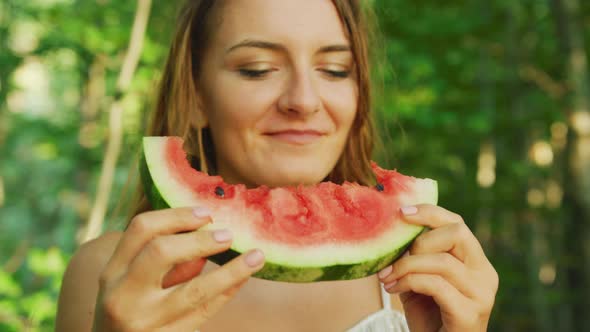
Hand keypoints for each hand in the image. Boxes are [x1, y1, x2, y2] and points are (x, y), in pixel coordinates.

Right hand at [93, 207, 264, 330]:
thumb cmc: (131, 308)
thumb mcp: (134, 281)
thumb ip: (163, 257)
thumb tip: (207, 228)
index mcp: (113, 272)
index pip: (140, 229)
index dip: (176, 215)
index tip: (206, 212)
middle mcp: (123, 295)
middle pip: (161, 252)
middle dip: (199, 240)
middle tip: (228, 234)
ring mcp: (145, 322)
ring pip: (194, 291)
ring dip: (230, 271)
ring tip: (256, 256)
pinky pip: (206, 313)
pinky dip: (228, 292)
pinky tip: (244, 278)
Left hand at [377, 204, 497, 331]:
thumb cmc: (428, 315)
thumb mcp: (419, 278)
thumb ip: (414, 255)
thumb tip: (393, 227)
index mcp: (475, 261)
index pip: (458, 223)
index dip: (430, 212)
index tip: (401, 213)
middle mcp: (486, 274)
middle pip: (457, 233)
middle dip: (419, 241)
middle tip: (396, 259)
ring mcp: (482, 294)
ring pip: (442, 261)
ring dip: (406, 266)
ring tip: (387, 277)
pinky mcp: (470, 313)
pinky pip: (435, 284)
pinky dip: (409, 282)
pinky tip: (393, 289)